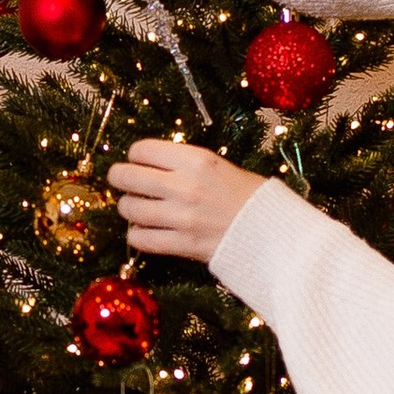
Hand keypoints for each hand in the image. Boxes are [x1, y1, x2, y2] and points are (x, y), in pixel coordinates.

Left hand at [108, 137, 265, 266]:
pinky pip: (140, 239)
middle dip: (119, 178)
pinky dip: (137, 234)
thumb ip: (182, 164)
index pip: (141, 150)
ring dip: (129, 208)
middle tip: (123, 181)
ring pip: (128, 208)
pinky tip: (146, 231)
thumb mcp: (218, 166)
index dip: (135, 155)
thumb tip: (148, 164)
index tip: (138, 160)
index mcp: (195, 160)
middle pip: (126, 177)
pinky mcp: (182, 244)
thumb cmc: (248, 196)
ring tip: (139, 208)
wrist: (273, 231)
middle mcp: (184, 186)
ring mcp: (181, 217)